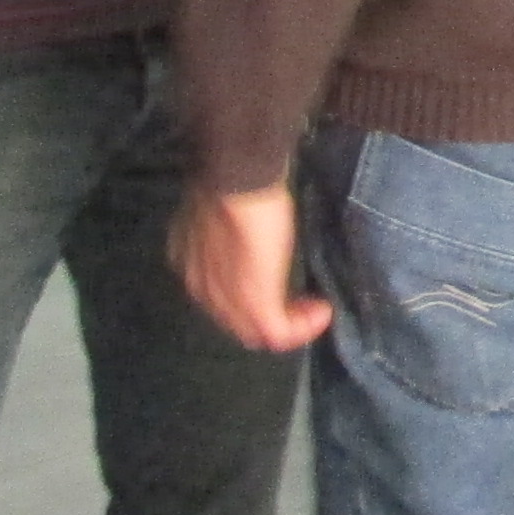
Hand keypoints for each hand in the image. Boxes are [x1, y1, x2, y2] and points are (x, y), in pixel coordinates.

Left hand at [169, 179, 331, 352]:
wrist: (237, 181)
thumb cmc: (235, 185)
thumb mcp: (227, 213)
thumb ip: (231, 230)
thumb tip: (248, 231)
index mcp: (190, 264)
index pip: (219, 293)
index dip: (248, 291)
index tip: (276, 276)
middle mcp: (202, 289)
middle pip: (237, 318)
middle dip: (269, 312)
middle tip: (300, 300)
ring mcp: (227, 301)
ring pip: (256, 331)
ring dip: (290, 323)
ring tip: (315, 310)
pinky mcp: (256, 305)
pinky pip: (279, 333)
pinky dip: (303, 328)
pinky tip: (322, 312)